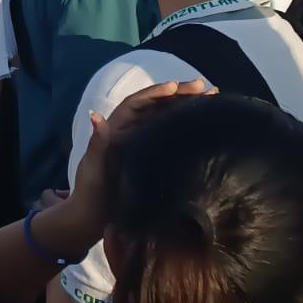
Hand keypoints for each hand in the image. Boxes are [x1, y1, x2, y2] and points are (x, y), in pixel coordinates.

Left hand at [62, 79, 211, 246]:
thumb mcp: (93, 168)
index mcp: (115, 129)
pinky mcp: (150, 155)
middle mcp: (129, 131)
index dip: (156, 93)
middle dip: (179, 94)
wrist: (93, 216)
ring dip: (186, 105)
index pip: (137, 104)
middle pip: (155, 106)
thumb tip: (96, 116)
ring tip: (212, 96)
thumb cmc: (91, 192)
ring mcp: (141, 142)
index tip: (176, 86)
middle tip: (206, 87)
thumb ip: (98, 144)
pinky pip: (168, 133)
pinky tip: (203, 121)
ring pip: (165, 117)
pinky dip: (184, 124)